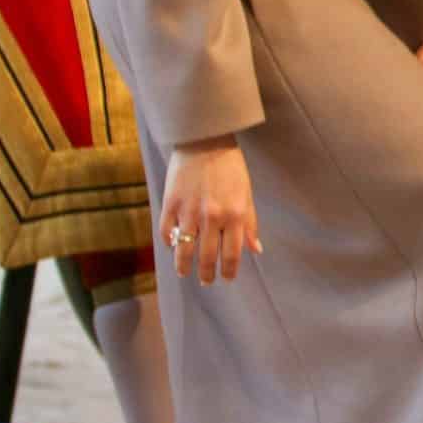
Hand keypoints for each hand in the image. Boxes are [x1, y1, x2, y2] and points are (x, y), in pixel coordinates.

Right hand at [160, 137, 260, 284]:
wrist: (205, 141)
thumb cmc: (230, 168)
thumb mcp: (247, 194)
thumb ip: (250, 224)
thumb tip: (256, 250)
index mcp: (235, 215)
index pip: (232, 254)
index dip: (229, 270)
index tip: (226, 278)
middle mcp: (212, 217)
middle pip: (207, 257)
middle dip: (206, 273)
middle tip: (206, 281)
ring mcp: (189, 212)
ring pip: (184, 251)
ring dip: (184, 266)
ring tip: (184, 272)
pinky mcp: (170, 204)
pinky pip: (167, 232)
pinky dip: (169, 242)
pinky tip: (173, 246)